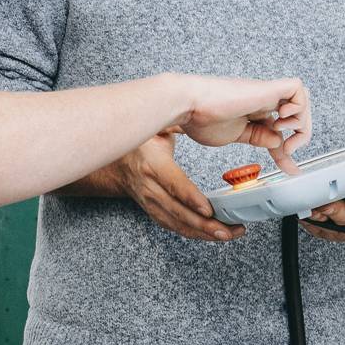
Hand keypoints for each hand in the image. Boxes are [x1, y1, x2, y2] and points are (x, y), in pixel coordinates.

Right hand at [113, 132, 245, 241]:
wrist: (114, 162)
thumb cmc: (140, 141)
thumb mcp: (157, 127)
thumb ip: (177, 122)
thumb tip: (202, 110)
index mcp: (152, 164)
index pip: (173, 185)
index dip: (191, 198)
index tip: (210, 210)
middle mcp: (150, 188)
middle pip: (178, 212)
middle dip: (206, 225)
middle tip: (230, 229)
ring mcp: (151, 203)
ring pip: (178, 224)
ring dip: (204, 233)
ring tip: (229, 234)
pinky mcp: (154, 212)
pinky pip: (175, 227)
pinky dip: (195, 234)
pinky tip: (213, 235)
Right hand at [179, 75, 310, 171]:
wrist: (188, 105)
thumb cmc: (200, 119)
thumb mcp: (236, 135)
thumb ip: (257, 137)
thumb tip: (277, 141)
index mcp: (253, 111)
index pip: (281, 129)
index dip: (288, 150)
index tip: (291, 169)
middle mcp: (262, 100)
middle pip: (297, 113)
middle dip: (300, 134)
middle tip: (287, 151)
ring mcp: (265, 93)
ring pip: (301, 99)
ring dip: (300, 121)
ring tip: (284, 135)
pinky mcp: (267, 88)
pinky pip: (296, 88)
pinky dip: (298, 105)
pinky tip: (281, 118)